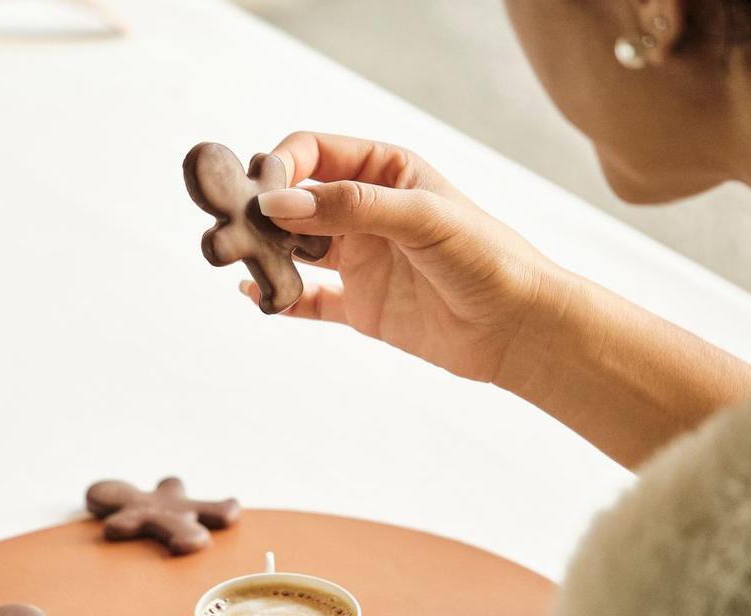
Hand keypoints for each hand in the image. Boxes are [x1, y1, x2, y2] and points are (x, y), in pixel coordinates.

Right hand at [247, 131, 574, 382]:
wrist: (519, 328)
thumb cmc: (486, 258)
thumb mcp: (422, 218)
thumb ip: (350, 207)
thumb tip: (280, 203)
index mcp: (385, 172)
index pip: (315, 153)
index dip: (282, 167)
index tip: (261, 194)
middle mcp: (367, 212)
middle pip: (296, 201)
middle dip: (262, 209)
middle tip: (231, 226)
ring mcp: (361, 259)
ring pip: (295, 249)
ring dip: (265, 252)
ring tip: (236, 260)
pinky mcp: (360, 306)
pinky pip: (308, 300)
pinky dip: (279, 298)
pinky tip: (253, 296)